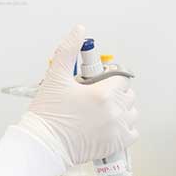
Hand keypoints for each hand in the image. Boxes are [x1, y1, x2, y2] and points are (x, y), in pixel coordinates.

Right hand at [17, 25, 137, 166]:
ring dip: (121, 109)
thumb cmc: (47, 115)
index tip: (95, 83)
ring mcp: (117, 129)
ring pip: (132, 112)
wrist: (43, 144)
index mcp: (103, 94)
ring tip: (101, 111)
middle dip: (114, 93)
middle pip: (128, 94)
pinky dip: (124, 128)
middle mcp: (114, 111)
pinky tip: (107, 125)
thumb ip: (68, 51)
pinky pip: (132, 132)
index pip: (120, 78)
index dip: (107, 78)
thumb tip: (79, 31)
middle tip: (93, 97)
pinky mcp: (116, 144)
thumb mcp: (54, 77)